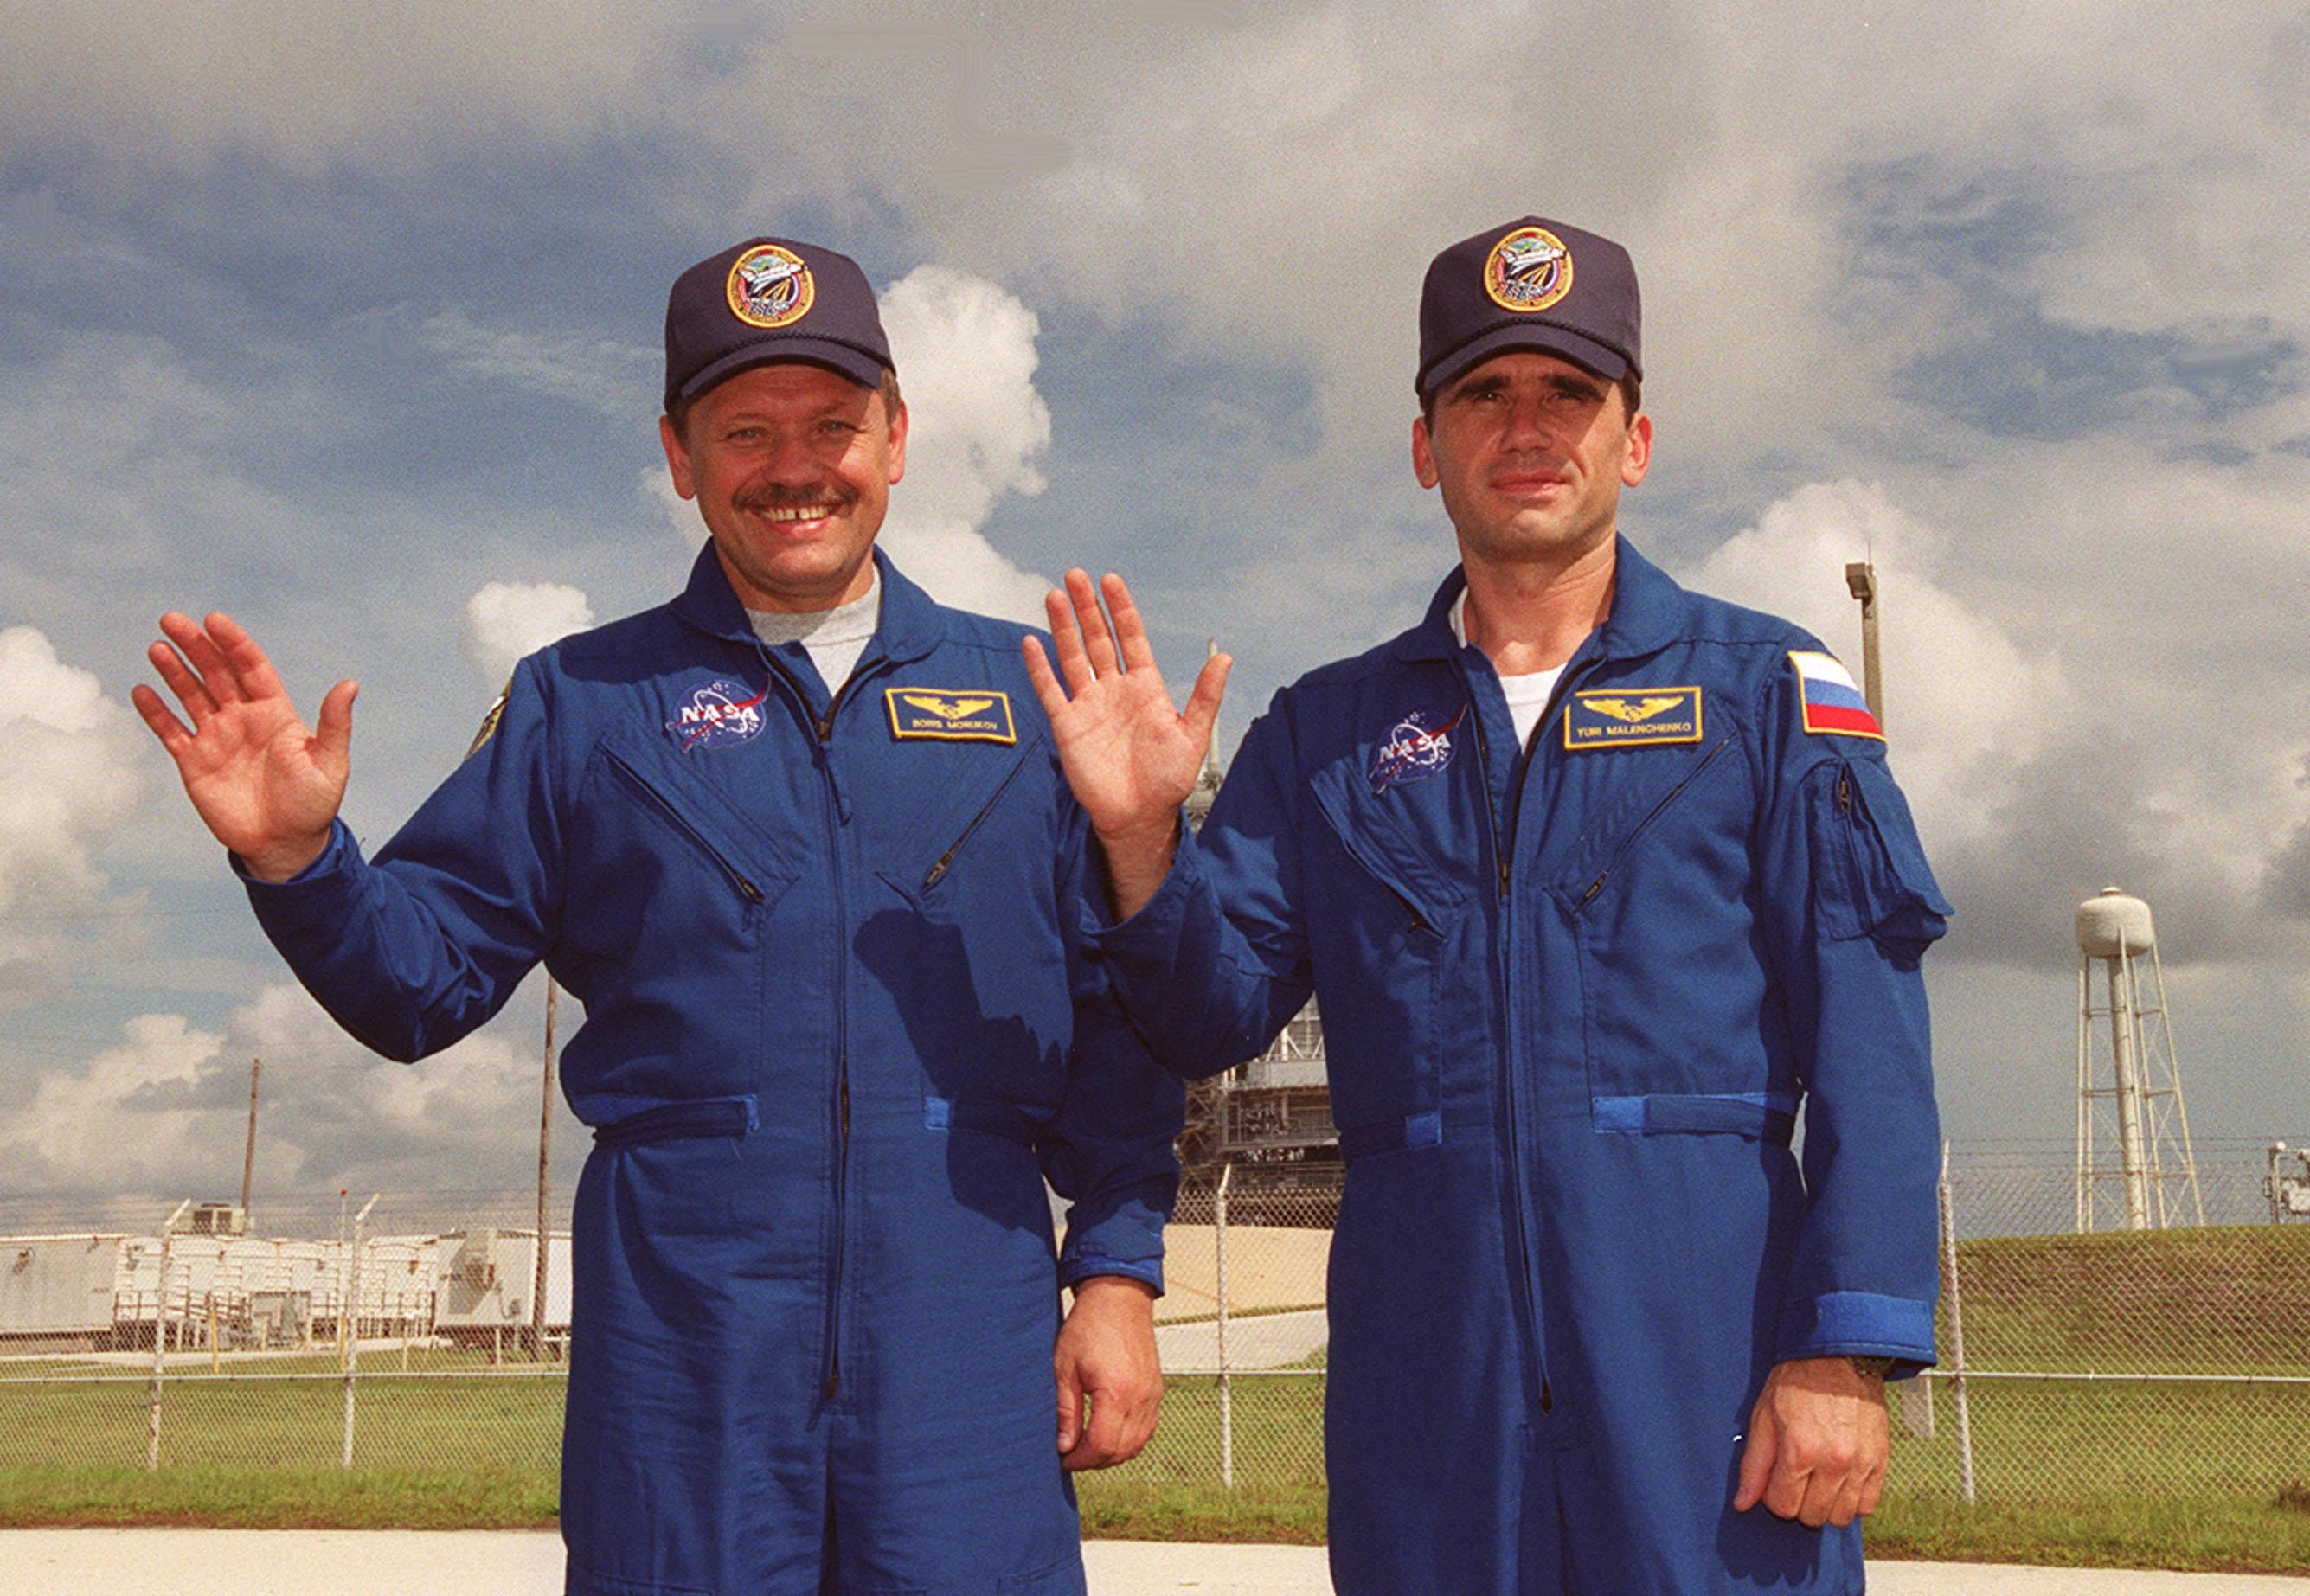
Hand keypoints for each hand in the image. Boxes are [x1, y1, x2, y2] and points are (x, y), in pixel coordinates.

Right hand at [131, 611, 355, 881]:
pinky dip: (156, 712)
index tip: (215, 620)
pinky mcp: (195, 761)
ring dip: (174, 671)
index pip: (251, 667)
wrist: (285, 845)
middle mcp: (243, 718)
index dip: (234, 643)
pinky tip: (142, 690)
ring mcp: (217, 737)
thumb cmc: (313, 804)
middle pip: (215, 673)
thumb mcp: (330, 762)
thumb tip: (350, 684)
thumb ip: (334, 724)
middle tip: (172, 620)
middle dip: (196, 646)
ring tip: (157, 648)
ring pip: (190, 695)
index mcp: (275, 712)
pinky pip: (171, 731)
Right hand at [1021, 570, 1229, 917]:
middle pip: (1097, 639)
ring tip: (1053, 595)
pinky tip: (1031, 642)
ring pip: (1072, 656)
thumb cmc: (1168, 780)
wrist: (1139, 816)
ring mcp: (1089, 705)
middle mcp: (1114, 689)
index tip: (1110, 580)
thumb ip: (1205, 696)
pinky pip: (1051, 690)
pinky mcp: (1067, 725)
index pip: (1130, 637)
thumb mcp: (1193, 736)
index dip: (1120, 610)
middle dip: (1087, 607)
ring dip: (1063, 626)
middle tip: (1075, 575)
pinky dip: (1040, 667)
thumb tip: (1225, 657)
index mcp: (1145, 687)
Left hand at [1053, 1274, 1162, 1470]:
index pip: (1101, 1446)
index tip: (1063, 1459)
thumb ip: (1066, 1411)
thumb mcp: (1064, 1368)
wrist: (1118, 1298)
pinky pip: (1147, 1430)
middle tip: (1071, 1455)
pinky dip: (1129, 1440)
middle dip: (1094, 1461)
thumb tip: (1064, 1445)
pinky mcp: (1156, 1391)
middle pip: (1120, 1451)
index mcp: (1116, 1392)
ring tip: (1088, 1446)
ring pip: (1136, 1445)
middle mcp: (1140, 1398)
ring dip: (1112, 1453)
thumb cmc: (1089, 1326)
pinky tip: (1110, 1434)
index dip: (1080, 1459)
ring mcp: (1152, 1395)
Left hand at [1732, 1357, 1890, 1527]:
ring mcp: (1861, 1464)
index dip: (1773, 1497)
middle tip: (1795, 1479)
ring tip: (1817, 1481)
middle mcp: (1834, 1462)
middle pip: (1812, 1516)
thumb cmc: (1796, 1383)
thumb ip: (1754, 1465)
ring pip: (1841, 1516)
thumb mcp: (1763, 1417)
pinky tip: (1839, 1482)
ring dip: (1825, 1506)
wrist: (1838, 1357)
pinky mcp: (1880, 1461)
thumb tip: (1743, 1503)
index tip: (1774, 1481)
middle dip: (1798, 1503)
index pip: (1783, 1507)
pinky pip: (1867, 1505)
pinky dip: (1851, 1501)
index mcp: (1800, 1451)